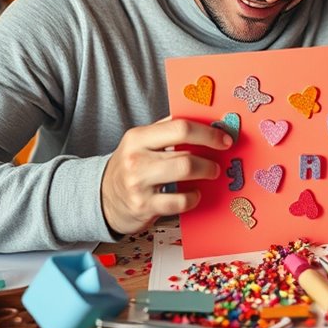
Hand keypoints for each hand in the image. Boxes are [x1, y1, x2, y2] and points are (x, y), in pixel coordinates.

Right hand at [100, 118, 229, 234]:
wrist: (103, 197)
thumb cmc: (132, 165)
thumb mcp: (141, 142)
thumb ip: (167, 130)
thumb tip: (207, 121)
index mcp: (138, 136)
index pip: (180, 127)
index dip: (208, 133)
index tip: (224, 139)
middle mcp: (136, 158)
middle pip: (185, 154)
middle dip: (210, 158)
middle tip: (218, 163)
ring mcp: (139, 183)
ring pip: (184, 173)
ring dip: (205, 173)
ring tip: (210, 174)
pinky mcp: (144, 206)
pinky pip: (179, 201)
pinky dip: (193, 198)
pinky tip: (194, 194)